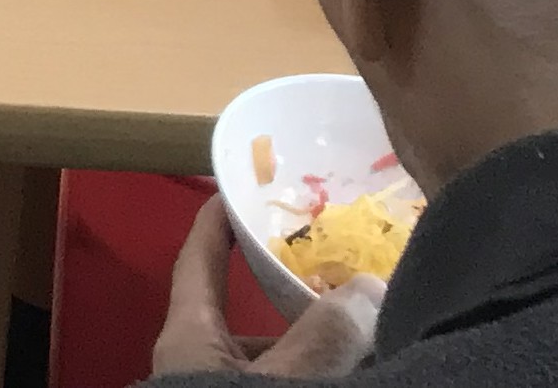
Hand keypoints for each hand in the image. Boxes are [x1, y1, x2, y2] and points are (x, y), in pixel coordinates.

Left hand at [147, 200, 385, 377]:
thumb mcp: (283, 377)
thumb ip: (325, 333)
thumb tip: (369, 286)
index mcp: (188, 335)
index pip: (196, 260)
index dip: (215, 222)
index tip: (236, 188)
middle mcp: (196, 360)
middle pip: (245, 315)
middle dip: (294, 294)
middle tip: (346, 273)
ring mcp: (217, 387)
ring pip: (272, 357)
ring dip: (314, 344)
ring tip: (369, 330)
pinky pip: (281, 379)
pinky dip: (315, 372)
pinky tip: (360, 366)